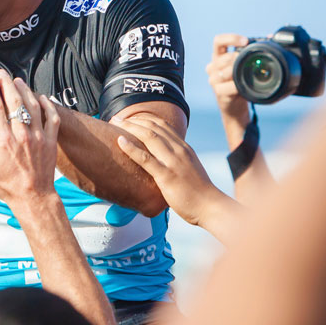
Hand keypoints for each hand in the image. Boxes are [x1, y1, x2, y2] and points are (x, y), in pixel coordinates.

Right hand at [0, 71, 59, 206]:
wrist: (33, 198)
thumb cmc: (6, 186)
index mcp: (3, 140)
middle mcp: (21, 134)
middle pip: (14, 101)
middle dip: (7, 83)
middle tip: (1, 72)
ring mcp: (38, 136)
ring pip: (32, 105)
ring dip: (25, 90)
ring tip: (17, 80)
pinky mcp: (50, 141)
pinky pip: (51, 117)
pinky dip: (47, 105)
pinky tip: (40, 97)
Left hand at [114, 114, 230, 228]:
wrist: (210, 206)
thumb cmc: (198, 192)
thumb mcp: (189, 169)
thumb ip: (177, 161)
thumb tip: (163, 160)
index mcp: (183, 148)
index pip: (162, 125)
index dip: (144, 119)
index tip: (130, 118)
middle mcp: (179, 150)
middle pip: (153, 127)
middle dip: (133, 120)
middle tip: (116, 118)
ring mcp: (173, 162)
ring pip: (149, 137)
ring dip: (130, 127)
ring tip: (115, 123)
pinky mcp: (167, 176)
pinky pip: (146, 159)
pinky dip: (131, 148)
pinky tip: (119, 141)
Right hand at [205, 34, 250, 132]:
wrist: (235, 108)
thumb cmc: (241, 84)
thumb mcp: (243, 66)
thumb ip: (251, 53)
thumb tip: (271, 37)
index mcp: (218, 57)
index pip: (218, 41)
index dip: (231, 38)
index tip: (246, 41)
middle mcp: (213, 67)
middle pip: (224, 57)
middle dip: (238, 58)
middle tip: (251, 60)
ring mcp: (214, 80)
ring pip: (225, 71)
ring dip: (238, 71)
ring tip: (247, 74)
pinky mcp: (219, 92)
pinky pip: (229, 86)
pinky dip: (237, 86)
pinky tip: (242, 87)